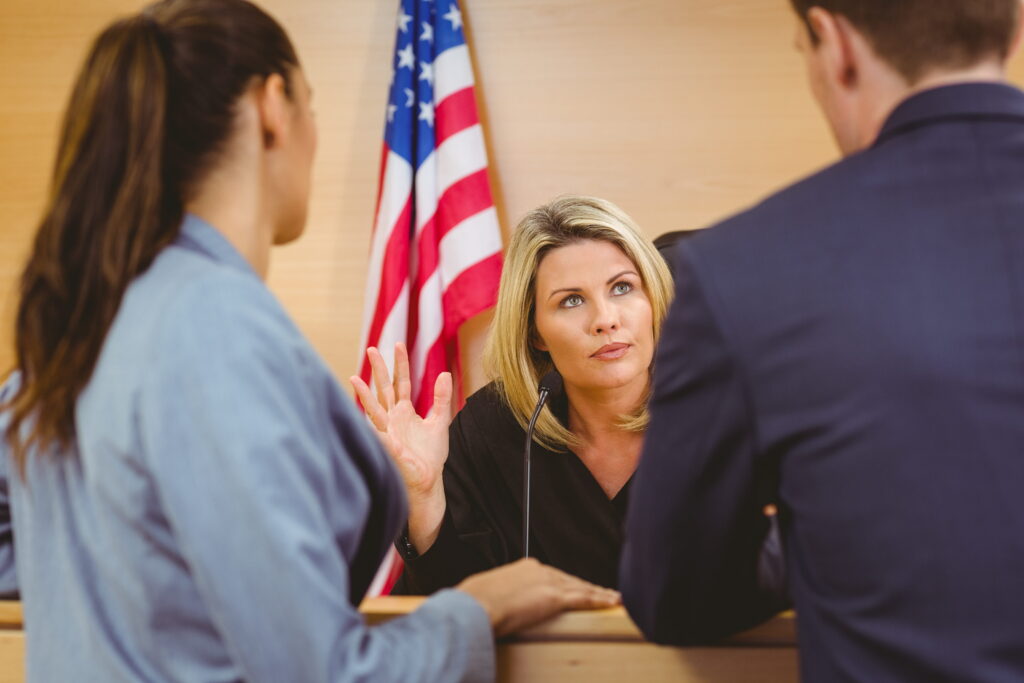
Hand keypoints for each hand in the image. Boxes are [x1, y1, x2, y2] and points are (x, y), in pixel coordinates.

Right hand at [350, 343, 450, 550]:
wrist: (428, 481)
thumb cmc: (430, 455)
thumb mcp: (440, 421)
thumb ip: (441, 398)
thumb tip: (445, 373)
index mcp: (404, 411)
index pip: (401, 382)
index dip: (400, 364)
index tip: (398, 344)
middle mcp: (392, 418)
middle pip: (384, 388)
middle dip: (379, 369)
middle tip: (372, 348)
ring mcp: (387, 431)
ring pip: (374, 408)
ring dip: (364, 394)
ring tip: (354, 377)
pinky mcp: (387, 445)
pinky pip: (377, 431)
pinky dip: (371, 421)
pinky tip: (361, 409)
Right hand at [457, 558, 620, 637]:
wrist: (477, 605)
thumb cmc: (475, 600)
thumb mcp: (487, 591)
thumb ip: (500, 594)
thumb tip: (496, 603)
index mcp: (524, 567)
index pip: (552, 576)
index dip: (566, 584)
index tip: (573, 589)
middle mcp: (539, 570)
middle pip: (570, 580)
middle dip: (585, 587)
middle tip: (601, 593)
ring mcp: (549, 583)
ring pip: (581, 588)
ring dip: (598, 593)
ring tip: (612, 597)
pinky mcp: (555, 598)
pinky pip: (584, 599)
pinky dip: (600, 600)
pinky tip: (612, 602)